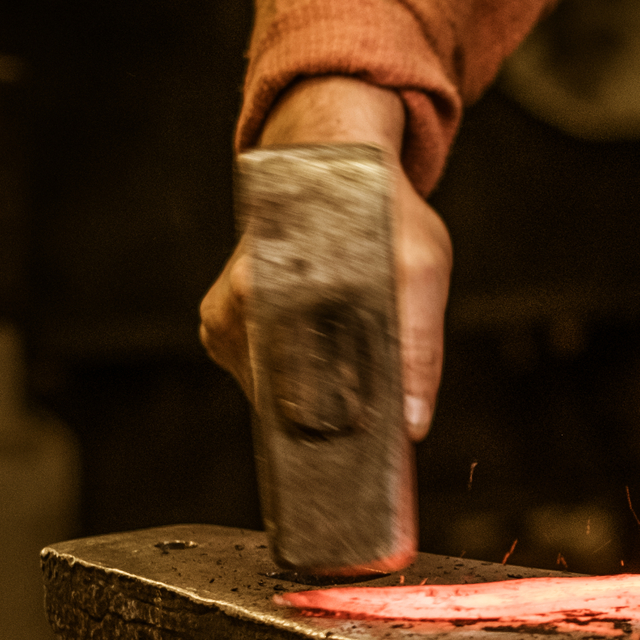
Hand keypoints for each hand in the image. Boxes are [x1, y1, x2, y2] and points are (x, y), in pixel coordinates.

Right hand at [199, 76, 452, 440]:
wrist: (329, 167)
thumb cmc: (380, 216)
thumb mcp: (421, 270)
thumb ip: (419, 347)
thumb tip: (412, 425)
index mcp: (280, 292)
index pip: (305, 400)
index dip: (341, 443)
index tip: (367, 472)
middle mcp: (240, 305)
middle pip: (287, 405)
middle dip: (333, 429)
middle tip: (374, 444)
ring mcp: (222, 319)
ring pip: (273, 397)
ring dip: (316, 402)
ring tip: (350, 385)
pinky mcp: (218, 328)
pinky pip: (260, 380)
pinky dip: (296, 383)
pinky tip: (322, 363)